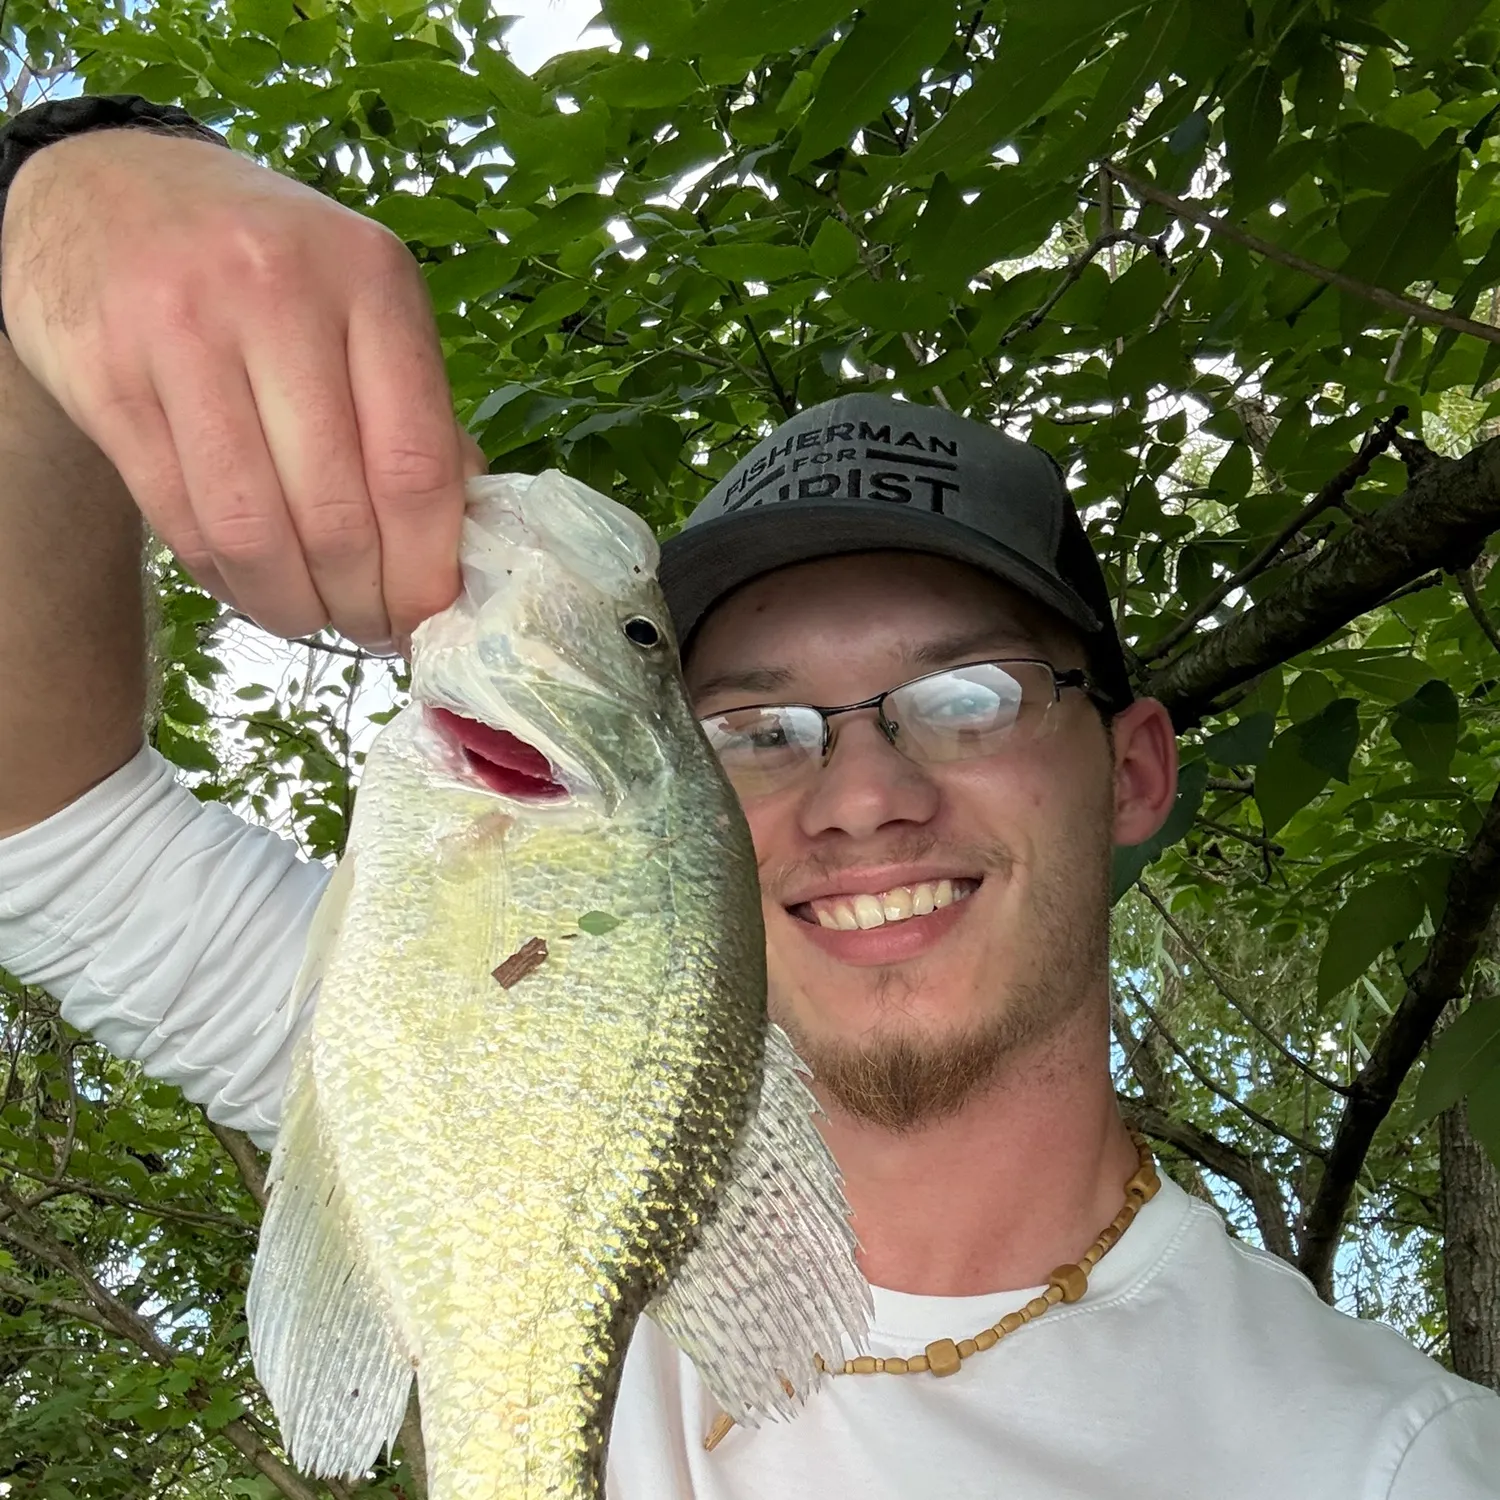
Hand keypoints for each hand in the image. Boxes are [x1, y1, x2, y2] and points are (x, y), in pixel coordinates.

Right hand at [1, 128, 481, 650]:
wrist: (107, 185)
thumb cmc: (265, 261)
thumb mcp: (362, 300)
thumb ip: (417, 408)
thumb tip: (462, 540)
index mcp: (370, 281)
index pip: (415, 467)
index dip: (427, 569)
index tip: (433, 617)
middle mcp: (277, 296)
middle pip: (337, 515)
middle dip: (364, 603)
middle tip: (374, 629)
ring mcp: (181, 333)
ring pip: (254, 533)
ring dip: (294, 608)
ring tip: (316, 621)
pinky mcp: (104, 378)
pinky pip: (182, 522)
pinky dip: (228, 582)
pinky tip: (254, 587)